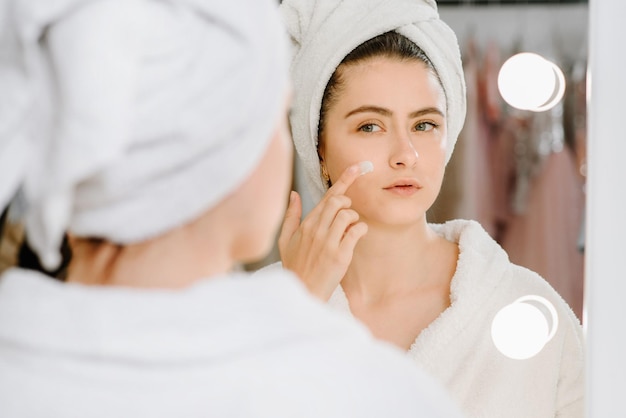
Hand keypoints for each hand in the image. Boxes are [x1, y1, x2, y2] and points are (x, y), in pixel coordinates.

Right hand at [278, 162, 370, 300]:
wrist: (302, 292)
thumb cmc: (295, 267)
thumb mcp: (286, 240)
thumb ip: (291, 216)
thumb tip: (294, 194)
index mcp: (306, 224)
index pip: (327, 196)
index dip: (345, 180)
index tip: (358, 168)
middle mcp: (316, 230)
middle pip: (338, 201)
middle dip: (348, 202)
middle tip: (347, 213)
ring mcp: (328, 242)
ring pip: (348, 214)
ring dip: (354, 218)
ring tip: (350, 229)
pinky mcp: (340, 255)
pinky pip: (356, 231)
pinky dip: (361, 229)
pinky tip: (357, 235)